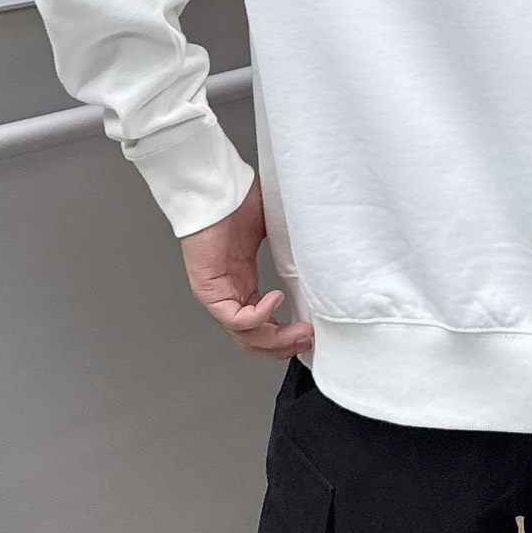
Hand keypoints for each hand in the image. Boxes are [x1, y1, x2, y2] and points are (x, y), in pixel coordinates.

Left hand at [178, 175, 314, 359]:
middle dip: (283, 345)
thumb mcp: (276, 229)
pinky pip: (234, 318)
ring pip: (245, 335)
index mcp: (244, 282)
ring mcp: (218, 294)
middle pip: (254, 338)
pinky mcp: (208, 289)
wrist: (217, 187)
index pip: (262, 323)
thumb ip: (293, 248)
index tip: (311, 332)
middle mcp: (232, 292)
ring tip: (301, 332)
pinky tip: (276, 301)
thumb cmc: (242, 199)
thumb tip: (323, 255)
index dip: (285, 333)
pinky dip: (258, 316)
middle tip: (309, 341)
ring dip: (275, 339)